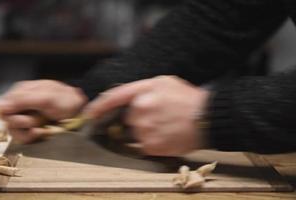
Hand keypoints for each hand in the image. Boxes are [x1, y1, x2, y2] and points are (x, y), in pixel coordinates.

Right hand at [0, 80, 86, 143]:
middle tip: (37, 120)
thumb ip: (22, 101)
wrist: (82, 111)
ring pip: (13, 131)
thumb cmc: (66, 100)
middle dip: (22, 122)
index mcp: (21, 92)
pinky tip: (42, 132)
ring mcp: (26, 118)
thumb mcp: (45, 98)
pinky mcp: (32, 130)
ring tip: (42, 125)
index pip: (2, 107)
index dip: (11, 114)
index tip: (25, 115)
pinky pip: (22, 138)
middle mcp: (21, 105)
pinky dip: (32, 137)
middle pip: (6, 120)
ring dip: (28, 130)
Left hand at [84, 76, 209, 155]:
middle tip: (158, 116)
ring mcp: (144, 129)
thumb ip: (142, 89)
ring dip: (145, 131)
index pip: (112, 98)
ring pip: (135, 133)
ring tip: (165, 126)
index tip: (88, 114)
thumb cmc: (186, 98)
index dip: (98, 106)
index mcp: (142, 91)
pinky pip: (144, 145)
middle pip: (128, 119)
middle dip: (138, 118)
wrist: (206, 117)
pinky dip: (153, 142)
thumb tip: (126, 101)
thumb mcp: (164, 82)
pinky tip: (167, 135)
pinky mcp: (150, 146)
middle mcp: (140, 109)